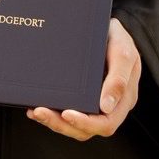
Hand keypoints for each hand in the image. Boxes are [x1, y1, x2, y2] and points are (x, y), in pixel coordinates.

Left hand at [26, 17, 140, 140]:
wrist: (108, 29)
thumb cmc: (119, 40)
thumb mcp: (123, 52)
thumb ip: (119, 78)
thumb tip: (106, 107)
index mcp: (123, 100)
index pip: (106, 124)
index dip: (86, 123)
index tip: (66, 114)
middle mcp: (109, 107)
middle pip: (85, 129)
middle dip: (61, 124)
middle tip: (40, 112)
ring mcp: (93, 104)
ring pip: (73, 126)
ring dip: (53, 121)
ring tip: (35, 111)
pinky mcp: (80, 99)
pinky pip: (66, 114)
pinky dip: (51, 113)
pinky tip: (35, 107)